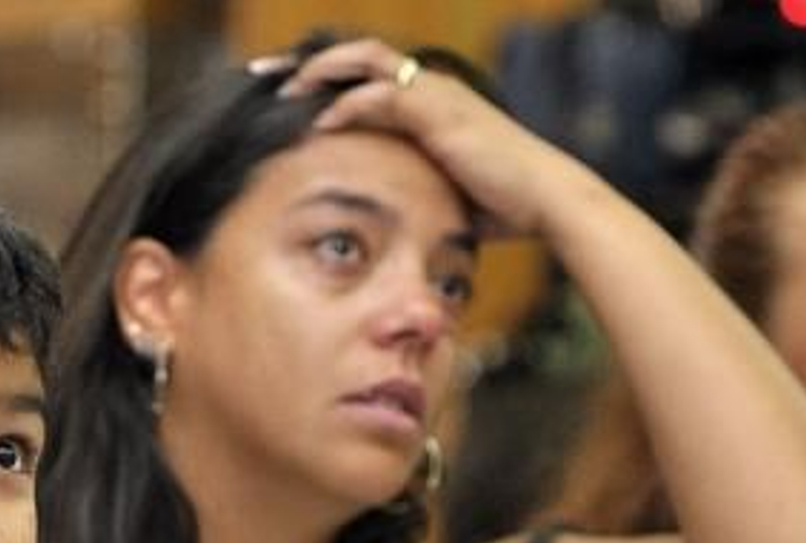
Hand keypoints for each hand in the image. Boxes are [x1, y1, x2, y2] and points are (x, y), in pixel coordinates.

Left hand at [269, 38, 577, 237]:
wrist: (543, 200)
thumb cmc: (503, 206)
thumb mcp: (445, 193)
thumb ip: (413, 191)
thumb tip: (388, 224)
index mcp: (429, 101)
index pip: (365, 76)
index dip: (323, 79)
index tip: (283, 94)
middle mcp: (429, 86)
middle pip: (353, 54)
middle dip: (305, 62)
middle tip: (262, 75)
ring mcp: (433, 92)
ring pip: (361, 60)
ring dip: (317, 74)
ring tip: (281, 94)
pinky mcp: (435, 109)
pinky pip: (378, 95)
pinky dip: (344, 106)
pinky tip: (318, 124)